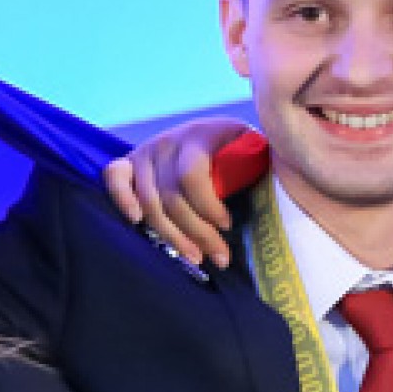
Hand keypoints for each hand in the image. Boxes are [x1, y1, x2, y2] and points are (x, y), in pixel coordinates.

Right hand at [102, 116, 249, 268]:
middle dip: (197, 233)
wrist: (215, 134)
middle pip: (171, 197)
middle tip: (219, 257)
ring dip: (171, 235)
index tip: (227, 225)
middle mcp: (168, 141)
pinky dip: (121, 199)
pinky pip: (114, 178)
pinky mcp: (130, 162)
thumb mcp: (252, 149)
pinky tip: (137, 223)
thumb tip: (278, 188)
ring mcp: (146, 151)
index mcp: (200, 134)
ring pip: (149, 201)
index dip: (207, 206)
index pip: (191, 176)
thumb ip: (256, 163)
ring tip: (194, 256)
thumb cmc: (238, 150)